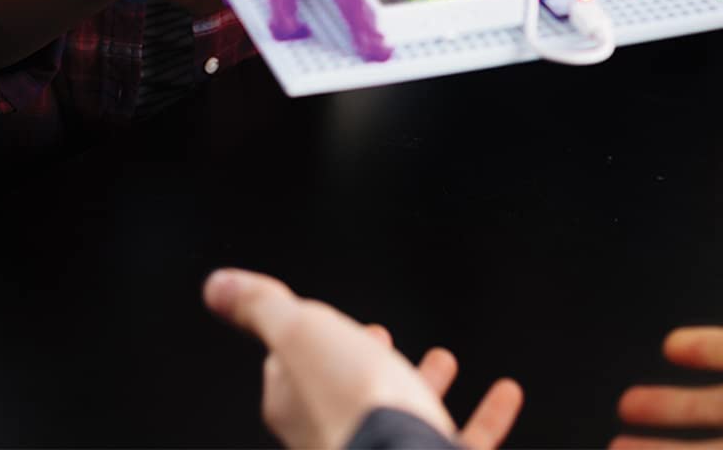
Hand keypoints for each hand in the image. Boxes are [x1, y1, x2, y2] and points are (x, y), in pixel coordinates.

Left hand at [204, 268, 522, 449]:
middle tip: (381, 335)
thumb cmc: (349, 402)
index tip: (323, 317)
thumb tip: (218, 287)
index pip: (290, 368)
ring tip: (442, 358)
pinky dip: (483, 416)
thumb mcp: (297, 329)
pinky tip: (504, 394)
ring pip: (405, 414)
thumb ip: (261, 305)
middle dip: (368, 359)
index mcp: (299, 401)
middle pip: (351, 390)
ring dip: (424, 383)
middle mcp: (338, 431)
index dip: (306, 337)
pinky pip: (461, 440)